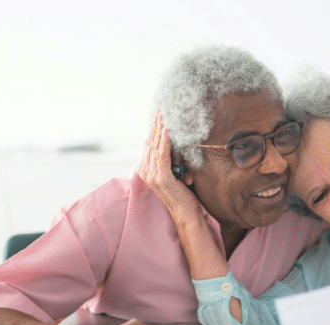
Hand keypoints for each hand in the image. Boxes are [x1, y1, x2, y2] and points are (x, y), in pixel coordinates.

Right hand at [137, 108, 202, 225]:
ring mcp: (152, 175)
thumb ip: (168, 159)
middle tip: (161, 107)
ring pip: (155, 145)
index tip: (158, 113)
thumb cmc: (182, 192)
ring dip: (160, 128)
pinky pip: (162, 154)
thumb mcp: (173, 172)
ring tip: (164, 113)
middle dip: (156, 123)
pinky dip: (165, 140)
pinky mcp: (161, 177)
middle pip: (150, 141)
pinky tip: (167, 129)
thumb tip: (172, 143)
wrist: (184, 211)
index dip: (153, 127)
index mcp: (146, 169)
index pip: (148, 143)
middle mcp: (145, 170)